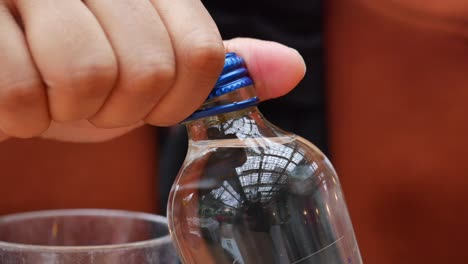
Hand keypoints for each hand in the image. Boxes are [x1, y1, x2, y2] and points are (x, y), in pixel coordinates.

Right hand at [0, 0, 304, 142]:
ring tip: (53, 93)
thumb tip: (293, 68)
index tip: (151, 104)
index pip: (201, 54)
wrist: (4, 67)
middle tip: (92, 100)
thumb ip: (214, 66)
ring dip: (70, 110)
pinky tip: (18, 95)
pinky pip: (20, 93)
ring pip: (87, 74)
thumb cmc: (75, 70)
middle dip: (120, 110)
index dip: (178, 100)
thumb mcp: (148, 66)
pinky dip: (22, 116)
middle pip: (149, 68)